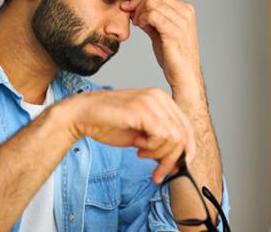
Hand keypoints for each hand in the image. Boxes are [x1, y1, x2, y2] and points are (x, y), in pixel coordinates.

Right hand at [57, 88, 195, 182]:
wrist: (83, 116)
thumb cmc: (109, 125)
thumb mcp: (141, 137)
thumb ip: (160, 145)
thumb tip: (178, 164)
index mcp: (162, 100)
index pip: (187, 128)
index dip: (186, 152)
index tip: (176, 169)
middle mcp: (160, 97)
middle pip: (183, 135)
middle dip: (172, 160)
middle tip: (157, 173)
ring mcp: (151, 101)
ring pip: (175, 137)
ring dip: (159, 154)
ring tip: (141, 153)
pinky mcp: (142, 109)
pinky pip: (162, 135)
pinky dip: (151, 147)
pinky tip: (136, 145)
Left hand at [121, 0, 201, 91]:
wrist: (184, 76)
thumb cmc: (174, 56)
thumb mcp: (162, 32)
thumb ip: (151, 19)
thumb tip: (133, 8)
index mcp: (186, 9)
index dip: (141, 0)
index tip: (130, 10)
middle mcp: (186, 12)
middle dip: (138, 4)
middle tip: (133, 19)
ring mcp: (181, 21)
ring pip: (151, 2)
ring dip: (139, 12)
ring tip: (138, 25)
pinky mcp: (174, 32)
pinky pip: (152, 15)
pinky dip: (142, 19)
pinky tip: (141, 27)